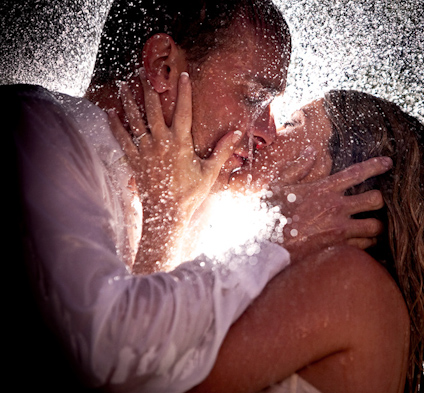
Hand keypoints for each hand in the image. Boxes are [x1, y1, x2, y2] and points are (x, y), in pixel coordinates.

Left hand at [108, 70, 243, 272]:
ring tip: (125, 85)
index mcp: (180, 143)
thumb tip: (237, 132)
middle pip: (154, 110)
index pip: (183, 111)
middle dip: (150, 89)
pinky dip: (115, 126)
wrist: (166, 214)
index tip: (183, 75)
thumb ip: (222, 150)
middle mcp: (161, 143)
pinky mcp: (135, 160)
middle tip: (145, 72)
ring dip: (129, 101)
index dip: (184, 92)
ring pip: (135, 121)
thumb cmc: (190, 194)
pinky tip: (110, 113)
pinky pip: (122, 139)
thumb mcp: (209, 172)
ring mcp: (145, 151)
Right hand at [268, 156, 391, 262]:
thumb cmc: (270, 216)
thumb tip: (311, 151)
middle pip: (376, 200)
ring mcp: (339, 230)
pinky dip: (367, 245)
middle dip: (380, 201)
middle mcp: (336, 208)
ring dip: (376, 226)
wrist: (266, 247)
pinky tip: (363, 243)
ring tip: (371, 226)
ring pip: (376, 226)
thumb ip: (297, 167)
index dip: (376, 166)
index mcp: (323, 189)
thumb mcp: (278, 185)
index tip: (388, 163)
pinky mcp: (339, 249)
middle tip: (375, 203)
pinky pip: (366, 246)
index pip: (357, 173)